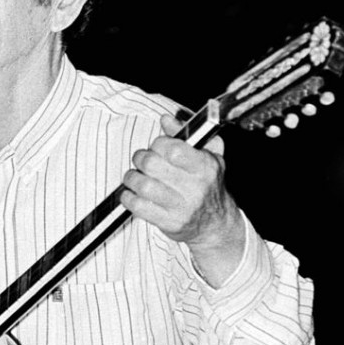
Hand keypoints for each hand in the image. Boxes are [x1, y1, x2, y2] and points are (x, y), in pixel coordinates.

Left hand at [121, 114, 245, 285]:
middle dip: (141, 158)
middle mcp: (195, 188)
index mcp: (206, 167)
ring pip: (143, 186)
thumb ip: (186, 134)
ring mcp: (182, 208)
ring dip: (132, 178)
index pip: (173, 149)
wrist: (215, 225)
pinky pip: (138, 207)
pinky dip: (128, 197)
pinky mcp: (169, 223)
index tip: (157, 147)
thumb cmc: (208, 185)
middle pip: (153, 165)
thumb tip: (166, 119)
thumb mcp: (208, 156)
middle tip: (142, 160)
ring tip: (135, 176)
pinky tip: (132, 193)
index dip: (158, 144)